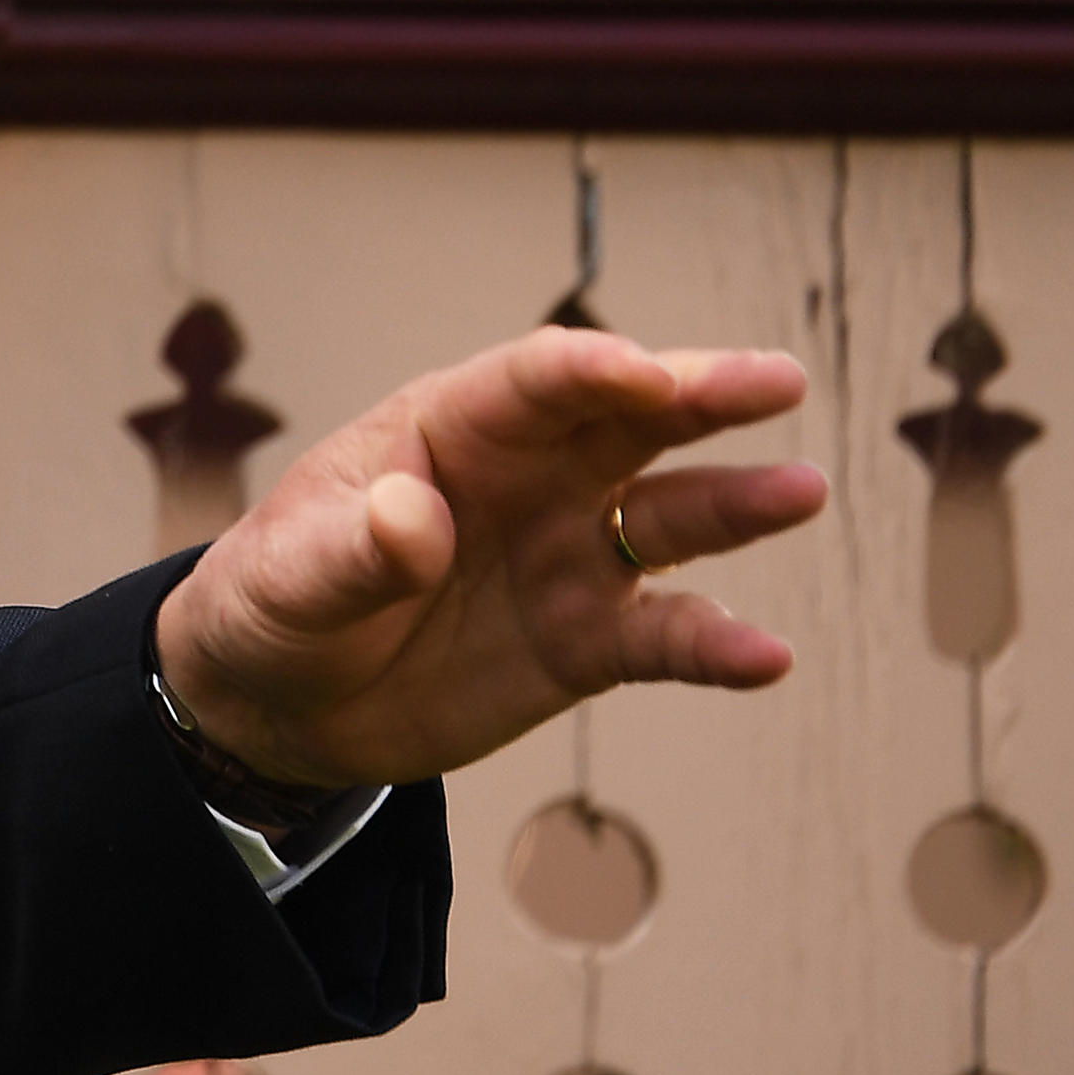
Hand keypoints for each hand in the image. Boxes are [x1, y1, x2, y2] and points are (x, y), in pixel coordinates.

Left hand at [151, 325, 826, 790]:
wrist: (278, 704)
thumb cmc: (271, 605)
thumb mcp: (285, 579)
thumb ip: (350, 549)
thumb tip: (411, 519)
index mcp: (447, 430)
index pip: (530, 383)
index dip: (588, 371)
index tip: (644, 374)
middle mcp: (526, 479)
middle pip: (627, 421)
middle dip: (702, 393)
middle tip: (778, 379)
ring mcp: (565, 556)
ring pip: (668, 518)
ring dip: (735, 506)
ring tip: (801, 489)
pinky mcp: (585, 641)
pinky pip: (664, 637)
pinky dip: (716, 646)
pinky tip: (767, 657)